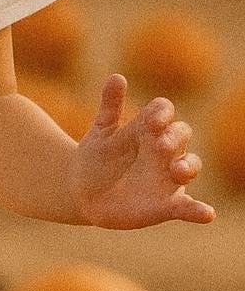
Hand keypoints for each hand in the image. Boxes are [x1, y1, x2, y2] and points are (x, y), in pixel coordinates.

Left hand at [71, 74, 215, 228]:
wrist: (82, 193)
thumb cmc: (95, 158)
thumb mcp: (100, 132)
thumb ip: (110, 106)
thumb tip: (117, 77)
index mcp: (147, 129)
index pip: (164, 112)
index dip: (162, 113)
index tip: (152, 121)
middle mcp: (164, 151)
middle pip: (181, 135)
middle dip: (174, 137)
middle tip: (160, 145)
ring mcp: (168, 177)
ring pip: (191, 165)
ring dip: (189, 166)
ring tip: (177, 171)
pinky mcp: (167, 205)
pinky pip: (188, 207)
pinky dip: (199, 210)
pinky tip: (207, 214)